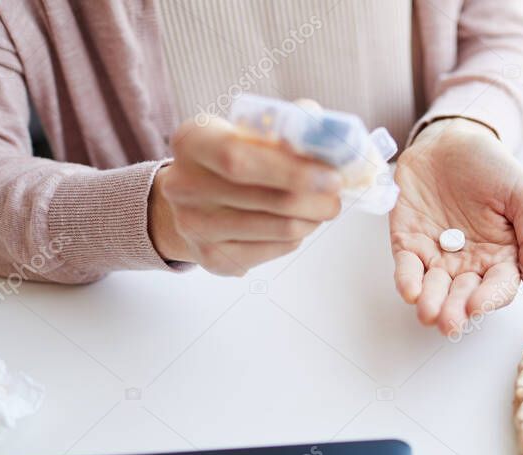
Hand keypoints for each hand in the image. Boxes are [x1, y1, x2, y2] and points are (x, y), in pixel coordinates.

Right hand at [149, 116, 342, 275]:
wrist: (189, 203)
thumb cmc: (227, 161)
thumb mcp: (244, 133)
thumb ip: (285, 127)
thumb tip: (327, 132)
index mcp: (193, 143)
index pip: (241, 159)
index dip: (292, 170)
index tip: (332, 177)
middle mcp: (185, 187)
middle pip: (270, 199)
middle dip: (316, 199)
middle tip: (337, 196)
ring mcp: (196, 228)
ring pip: (280, 229)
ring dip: (312, 219)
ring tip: (321, 208)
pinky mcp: (214, 259)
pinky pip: (275, 249)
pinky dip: (296, 236)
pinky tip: (295, 223)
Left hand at [390, 118, 522, 334]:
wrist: (452, 138)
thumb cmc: (493, 167)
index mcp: (502, 257)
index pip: (498, 287)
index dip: (488, 299)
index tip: (477, 306)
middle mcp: (469, 263)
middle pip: (463, 294)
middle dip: (455, 309)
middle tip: (448, 322)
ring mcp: (437, 255)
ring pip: (434, 287)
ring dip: (430, 302)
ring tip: (427, 312)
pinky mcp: (408, 244)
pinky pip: (407, 267)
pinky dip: (407, 281)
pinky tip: (409, 291)